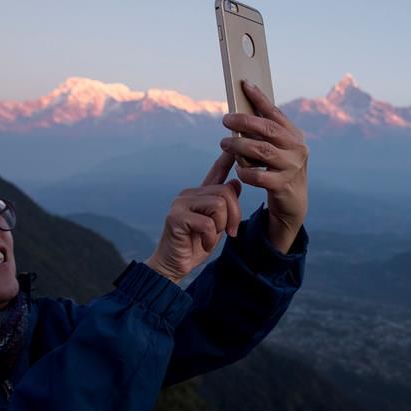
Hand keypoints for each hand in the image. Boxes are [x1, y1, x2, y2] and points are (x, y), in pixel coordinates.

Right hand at [144, 151, 242, 282]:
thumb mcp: (217, 224)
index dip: (226, 159)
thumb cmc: (196, 244)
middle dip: (234, 215)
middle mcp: (189, 194)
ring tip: (213, 238)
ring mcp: (181, 203)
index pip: (216, 172)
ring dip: (222, 226)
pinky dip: (211, 238)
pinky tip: (204, 244)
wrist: (174, 265)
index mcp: (200, 194)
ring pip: (218, 205)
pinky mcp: (176, 217)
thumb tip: (235, 182)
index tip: (235, 146)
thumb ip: (225, 206)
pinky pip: (207, 222)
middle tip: (231, 233)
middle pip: (225, 192)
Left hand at [220, 80, 308, 253]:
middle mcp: (297, 149)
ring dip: (239, 146)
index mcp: (295, 135)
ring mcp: (292, 167)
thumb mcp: (277, 149)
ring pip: (262, 151)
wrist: (293, 202)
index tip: (244, 85)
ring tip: (224, 143)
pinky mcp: (283, 185)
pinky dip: (245, 171)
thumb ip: (264, 133)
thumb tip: (240, 112)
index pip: (276, 113)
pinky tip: (238, 169)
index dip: (260, 98)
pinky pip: (258, 176)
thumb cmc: (279, 169)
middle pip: (268, 130)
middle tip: (226, 119)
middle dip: (244, 122)